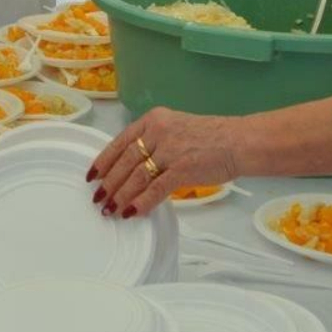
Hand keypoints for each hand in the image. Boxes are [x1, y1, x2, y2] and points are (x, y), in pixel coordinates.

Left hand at [86, 108, 240, 218]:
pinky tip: (132, 212)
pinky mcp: (183, 168)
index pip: (120, 142)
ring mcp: (170, 150)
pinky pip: (156, 189)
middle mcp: (158, 132)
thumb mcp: (176, 129)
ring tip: (110, 209)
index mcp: (153, 120)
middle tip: (98, 199)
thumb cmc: (212, 138)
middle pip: (125, 161)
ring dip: (121, 195)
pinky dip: (142, 202)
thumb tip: (134, 167)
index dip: (103, 161)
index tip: (92, 176)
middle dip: (109, 183)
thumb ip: (155, 142)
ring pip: (136, 176)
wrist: (240, 141)